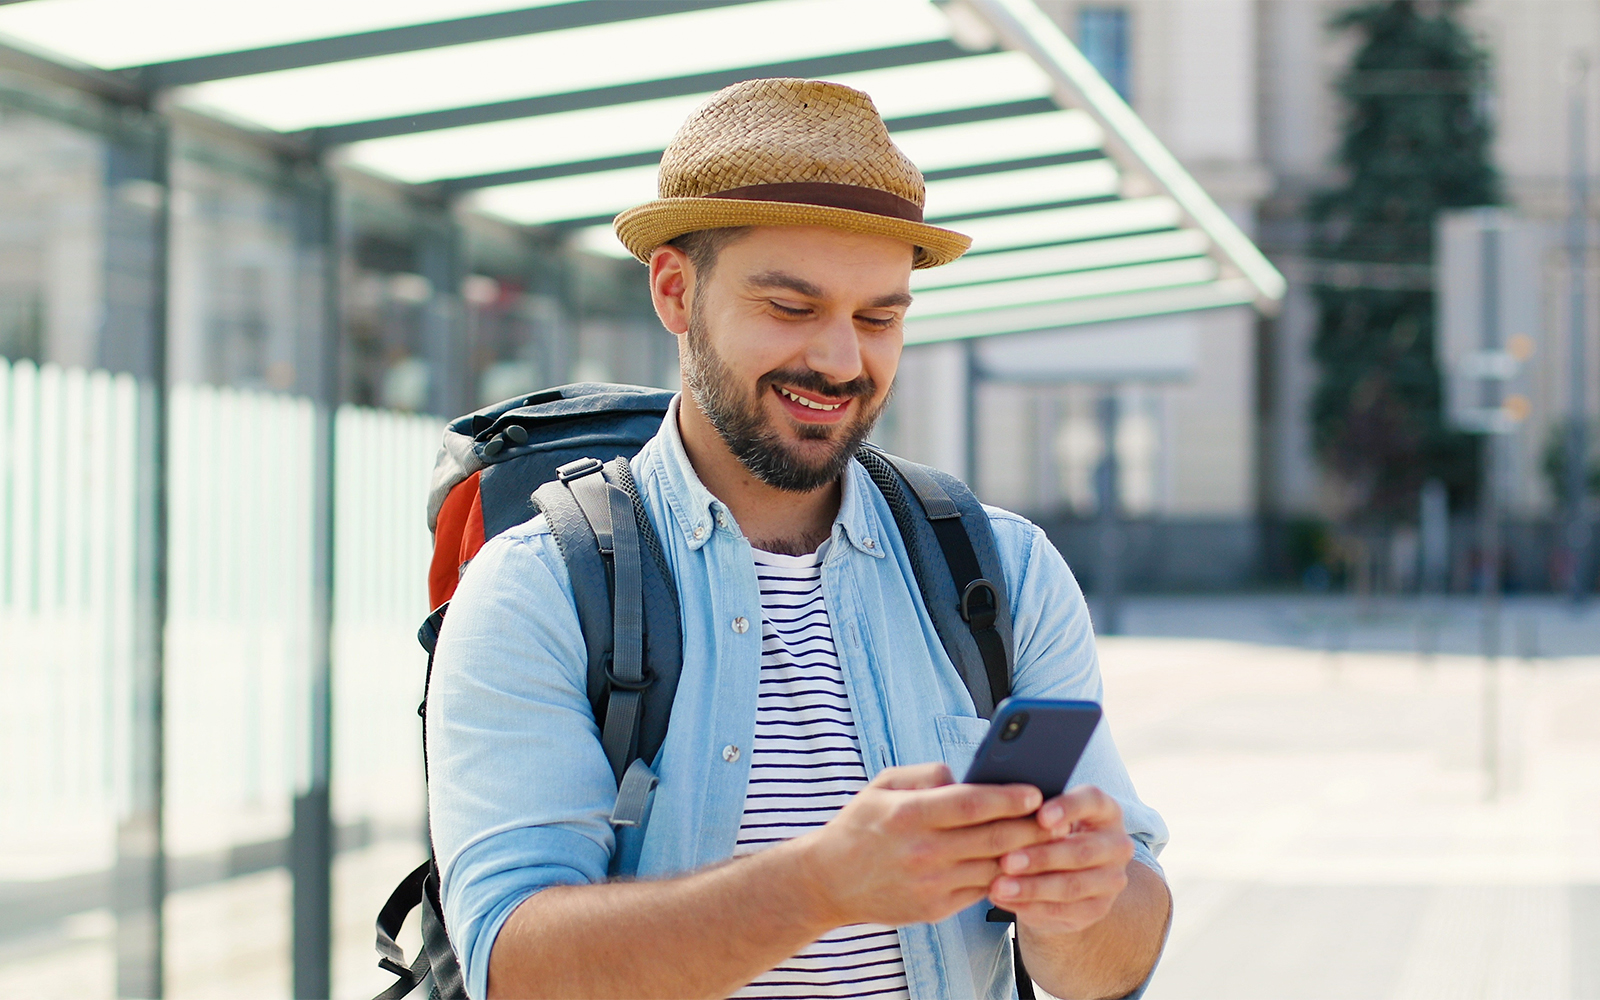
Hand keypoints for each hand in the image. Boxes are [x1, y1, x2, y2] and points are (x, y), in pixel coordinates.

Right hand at [792, 763, 1054, 928]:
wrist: (829, 882)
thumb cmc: (860, 826)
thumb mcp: (883, 786)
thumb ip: (926, 774)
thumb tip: (966, 776)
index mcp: (908, 814)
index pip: (971, 804)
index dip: (1008, 798)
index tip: (1036, 792)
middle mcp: (922, 851)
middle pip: (992, 838)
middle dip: (1031, 827)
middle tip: (1058, 816)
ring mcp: (930, 884)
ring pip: (994, 868)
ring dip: (1026, 855)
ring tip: (1049, 841)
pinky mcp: (935, 909)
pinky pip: (982, 890)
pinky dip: (1005, 877)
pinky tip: (1021, 864)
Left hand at [986, 785, 1135, 934]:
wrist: (1060, 874)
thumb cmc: (1047, 832)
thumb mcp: (1045, 816)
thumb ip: (1033, 811)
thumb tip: (1006, 808)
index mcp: (1106, 811)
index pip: (1093, 801)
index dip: (1068, 807)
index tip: (1040, 816)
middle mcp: (1117, 845)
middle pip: (1081, 851)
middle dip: (1041, 857)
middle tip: (1006, 861)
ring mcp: (1111, 880)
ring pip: (1071, 885)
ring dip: (1032, 887)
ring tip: (999, 887)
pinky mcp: (1098, 909)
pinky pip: (1063, 910)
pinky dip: (1030, 906)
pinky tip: (1004, 900)